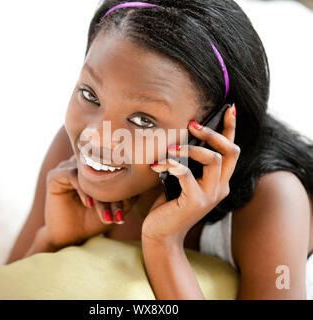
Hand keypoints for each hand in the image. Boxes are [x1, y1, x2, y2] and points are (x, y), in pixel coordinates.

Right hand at [42, 154, 136, 249]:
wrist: (71, 236)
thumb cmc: (93, 220)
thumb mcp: (114, 207)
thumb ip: (127, 195)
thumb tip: (142, 183)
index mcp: (96, 167)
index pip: (113, 171)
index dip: (121, 189)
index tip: (127, 209)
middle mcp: (81, 164)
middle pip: (101, 171)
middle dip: (111, 194)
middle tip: (118, 214)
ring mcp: (68, 167)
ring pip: (88, 174)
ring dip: (99, 193)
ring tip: (105, 212)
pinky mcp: (55, 175)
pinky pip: (72, 175)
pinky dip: (83, 189)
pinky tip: (89, 204)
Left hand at [141, 104, 239, 244]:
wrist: (161, 233)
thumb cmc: (169, 204)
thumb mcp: (182, 180)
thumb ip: (189, 163)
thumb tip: (183, 137)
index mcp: (219, 180)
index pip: (231, 150)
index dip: (231, 128)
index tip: (229, 108)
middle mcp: (220, 187)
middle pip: (230, 151)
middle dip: (213, 132)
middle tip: (192, 124)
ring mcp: (209, 196)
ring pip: (212, 159)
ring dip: (191, 148)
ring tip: (172, 147)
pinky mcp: (194, 202)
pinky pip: (186, 175)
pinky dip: (172, 165)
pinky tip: (158, 165)